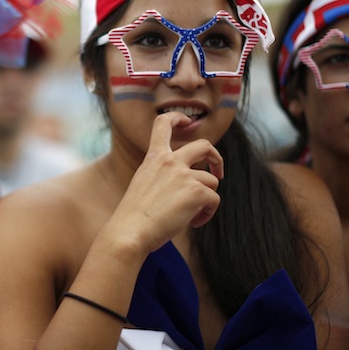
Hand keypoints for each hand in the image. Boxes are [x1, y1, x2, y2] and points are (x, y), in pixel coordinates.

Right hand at [108, 111, 223, 254]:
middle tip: (218, 172)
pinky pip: (214, 199)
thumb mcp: (144, 183)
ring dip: (207, 198)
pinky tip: (193, 222)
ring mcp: (185, 176)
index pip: (163, 123)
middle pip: (204, 145)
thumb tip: (188, 184)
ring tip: (192, 215)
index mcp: (154, 157)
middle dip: (216, 157)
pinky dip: (207, 212)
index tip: (187, 121)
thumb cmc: (133, 216)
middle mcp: (170, 161)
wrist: (130, 231)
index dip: (177, 118)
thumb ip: (163, 175)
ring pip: (211, 181)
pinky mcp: (197, 192)